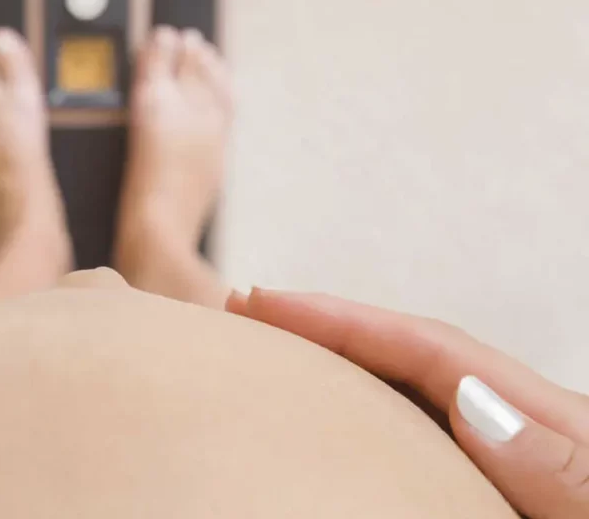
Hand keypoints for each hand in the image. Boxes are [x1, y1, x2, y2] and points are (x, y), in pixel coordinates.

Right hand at [227, 288, 588, 518]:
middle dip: (327, 334)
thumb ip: (567, 466)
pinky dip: (372, 436)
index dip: (343, 320)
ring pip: (413, 409)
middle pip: (412, 365)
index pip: (433, 354)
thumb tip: (476, 403)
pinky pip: (422, 455)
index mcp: (551, 427)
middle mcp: (528, 438)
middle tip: (246, 319)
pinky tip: (341, 447)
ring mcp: (513, 468)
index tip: (265, 303)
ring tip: (276, 369)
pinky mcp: (499, 498)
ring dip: (342, 379)